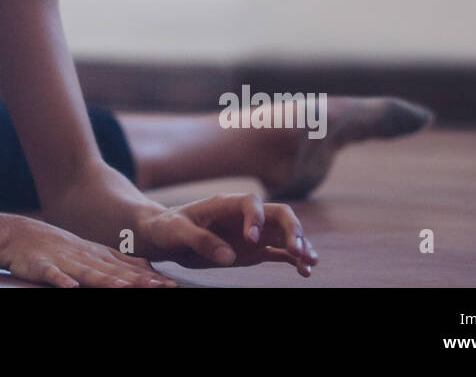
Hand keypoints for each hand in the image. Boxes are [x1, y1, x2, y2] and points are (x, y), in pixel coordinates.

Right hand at [0, 215, 180, 287]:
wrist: (21, 235)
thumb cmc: (60, 248)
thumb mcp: (93, 253)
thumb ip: (119, 261)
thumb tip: (149, 269)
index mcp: (99, 256)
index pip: (128, 268)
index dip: (149, 277)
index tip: (172, 285)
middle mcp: (86, 258)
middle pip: (115, 272)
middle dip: (138, 280)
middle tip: (162, 287)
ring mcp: (64, 262)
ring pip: (88, 273)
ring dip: (106, 281)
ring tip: (125, 288)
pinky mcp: (41, 266)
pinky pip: (52, 275)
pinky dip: (61, 280)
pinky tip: (69, 287)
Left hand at [134, 193, 318, 276]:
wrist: (165, 236)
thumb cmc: (167, 227)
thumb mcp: (176, 231)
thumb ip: (199, 240)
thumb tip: (227, 255)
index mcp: (225, 205)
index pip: (251, 202)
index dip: (256, 218)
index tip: (251, 240)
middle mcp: (244, 216)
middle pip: (278, 214)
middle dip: (292, 229)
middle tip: (296, 250)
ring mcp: (252, 233)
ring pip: (284, 233)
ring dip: (301, 244)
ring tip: (310, 262)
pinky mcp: (254, 250)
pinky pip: (280, 253)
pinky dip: (294, 261)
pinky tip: (305, 272)